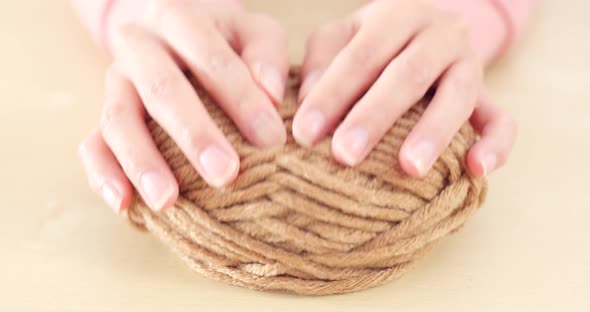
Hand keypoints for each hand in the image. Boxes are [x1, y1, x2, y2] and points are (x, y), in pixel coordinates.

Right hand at [79, 0, 288, 212]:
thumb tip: (272, 94)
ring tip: (168, 200)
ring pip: (118, 121)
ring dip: (142, 163)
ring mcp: (116, 82)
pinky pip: (91, 144)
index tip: (271, 140)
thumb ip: (266, 54)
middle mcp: (140, 47)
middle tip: (225, 174)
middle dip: (194, 135)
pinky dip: (103, 175)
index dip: (242, 99)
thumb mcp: (251, 31)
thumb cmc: (223, 39)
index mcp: (179, 19)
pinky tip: (124, 204)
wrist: (173, 33)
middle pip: (161, 90)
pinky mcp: (104, 114)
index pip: (211, 58)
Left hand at [293, 0, 515, 176]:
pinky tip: (476, 170)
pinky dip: (496, 144)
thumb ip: (321, 59)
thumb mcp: (341, 37)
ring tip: (409, 168)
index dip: (332, 93)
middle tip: (344, 155)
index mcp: (397, 16)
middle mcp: (439, 33)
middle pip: (408, 74)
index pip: (362, 54)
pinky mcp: (489, 94)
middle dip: (374, 117)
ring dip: (434, 132)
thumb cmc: (371, 44)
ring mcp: (470, 63)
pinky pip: (502, 119)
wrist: (423, 33)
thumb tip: (306, 100)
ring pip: (458, 95)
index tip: (304, 133)